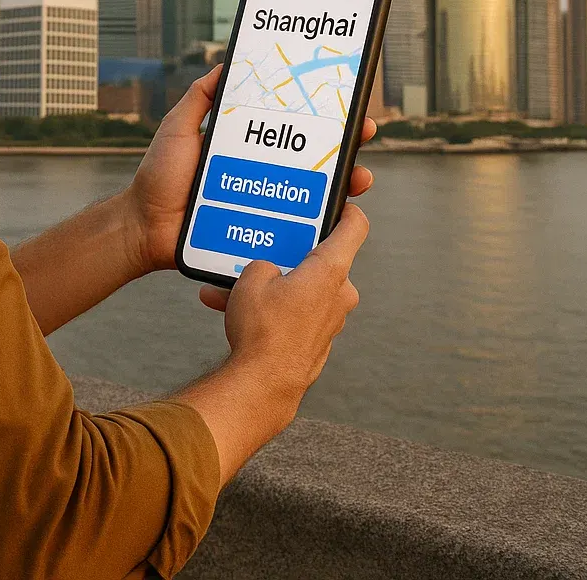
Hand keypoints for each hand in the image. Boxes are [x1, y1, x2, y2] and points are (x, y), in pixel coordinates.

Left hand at [124, 64, 377, 276]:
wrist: (143, 225)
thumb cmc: (159, 177)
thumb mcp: (178, 128)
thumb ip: (199, 98)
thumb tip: (225, 63)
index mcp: (249, 146)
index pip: (292, 127)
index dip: (321, 115)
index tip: (346, 101)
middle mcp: (264, 173)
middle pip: (315, 159)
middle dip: (346, 146)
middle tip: (363, 132)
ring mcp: (266, 204)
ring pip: (316, 195)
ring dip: (344, 184)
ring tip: (359, 176)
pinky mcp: (263, 232)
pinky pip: (298, 228)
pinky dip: (322, 223)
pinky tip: (339, 215)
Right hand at [178, 202, 368, 483]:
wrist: (263, 385)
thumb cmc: (262, 329)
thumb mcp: (251, 279)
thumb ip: (263, 264)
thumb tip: (267, 271)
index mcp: (330, 271)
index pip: (354, 228)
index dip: (347, 209)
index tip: (339, 201)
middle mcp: (339, 295)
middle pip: (320, 261)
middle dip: (290, 255)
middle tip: (262, 249)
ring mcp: (330, 321)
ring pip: (302, 290)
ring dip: (274, 287)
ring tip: (232, 288)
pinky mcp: (317, 342)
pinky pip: (294, 315)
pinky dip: (272, 311)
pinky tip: (235, 312)